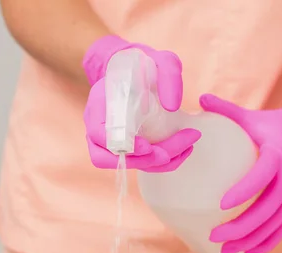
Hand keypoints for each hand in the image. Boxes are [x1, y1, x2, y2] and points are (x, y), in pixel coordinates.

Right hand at [83, 35, 199, 171]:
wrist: (135, 68)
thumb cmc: (144, 63)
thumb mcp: (161, 59)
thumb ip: (169, 74)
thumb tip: (172, 106)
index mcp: (99, 103)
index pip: (97, 134)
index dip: (121, 145)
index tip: (147, 145)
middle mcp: (98, 125)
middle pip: (107, 157)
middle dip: (142, 160)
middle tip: (171, 152)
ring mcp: (110, 139)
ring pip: (125, 164)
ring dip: (155, 164)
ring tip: (184, 149)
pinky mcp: (127, 146)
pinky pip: (139, 162)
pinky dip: (162, 162)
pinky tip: (184, 150)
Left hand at [201, 69, 281, 252]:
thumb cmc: (276, 124)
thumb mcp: (253, 116)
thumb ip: (226, 110)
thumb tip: (197, 98)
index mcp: (280, 152)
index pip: (263, 174)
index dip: (244, 189)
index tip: (221, 203)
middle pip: (269, 207)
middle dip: (242, 225)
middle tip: (215, 235)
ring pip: (276, 223)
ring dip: (251, 239)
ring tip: (225, 250)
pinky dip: (267, 243)